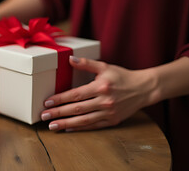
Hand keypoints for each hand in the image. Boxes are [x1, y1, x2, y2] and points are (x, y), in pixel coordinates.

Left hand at [41, 56, 158, 131]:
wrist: (144, 89)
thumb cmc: (122, 76)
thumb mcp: (105, 66)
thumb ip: (87, 64)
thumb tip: (70, 59)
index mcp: (101, 87)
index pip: (76, 94)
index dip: (60, 99)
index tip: (47, 103)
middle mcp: (105, 101)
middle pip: (77, 109)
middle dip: (59, 113)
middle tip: (44, 116)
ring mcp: (109, 112)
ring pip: (84, 120)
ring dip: (66, 124)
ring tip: (53, 126)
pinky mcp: (113, 121)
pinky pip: (94, 126)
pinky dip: (80, 128)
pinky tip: (68, 129)